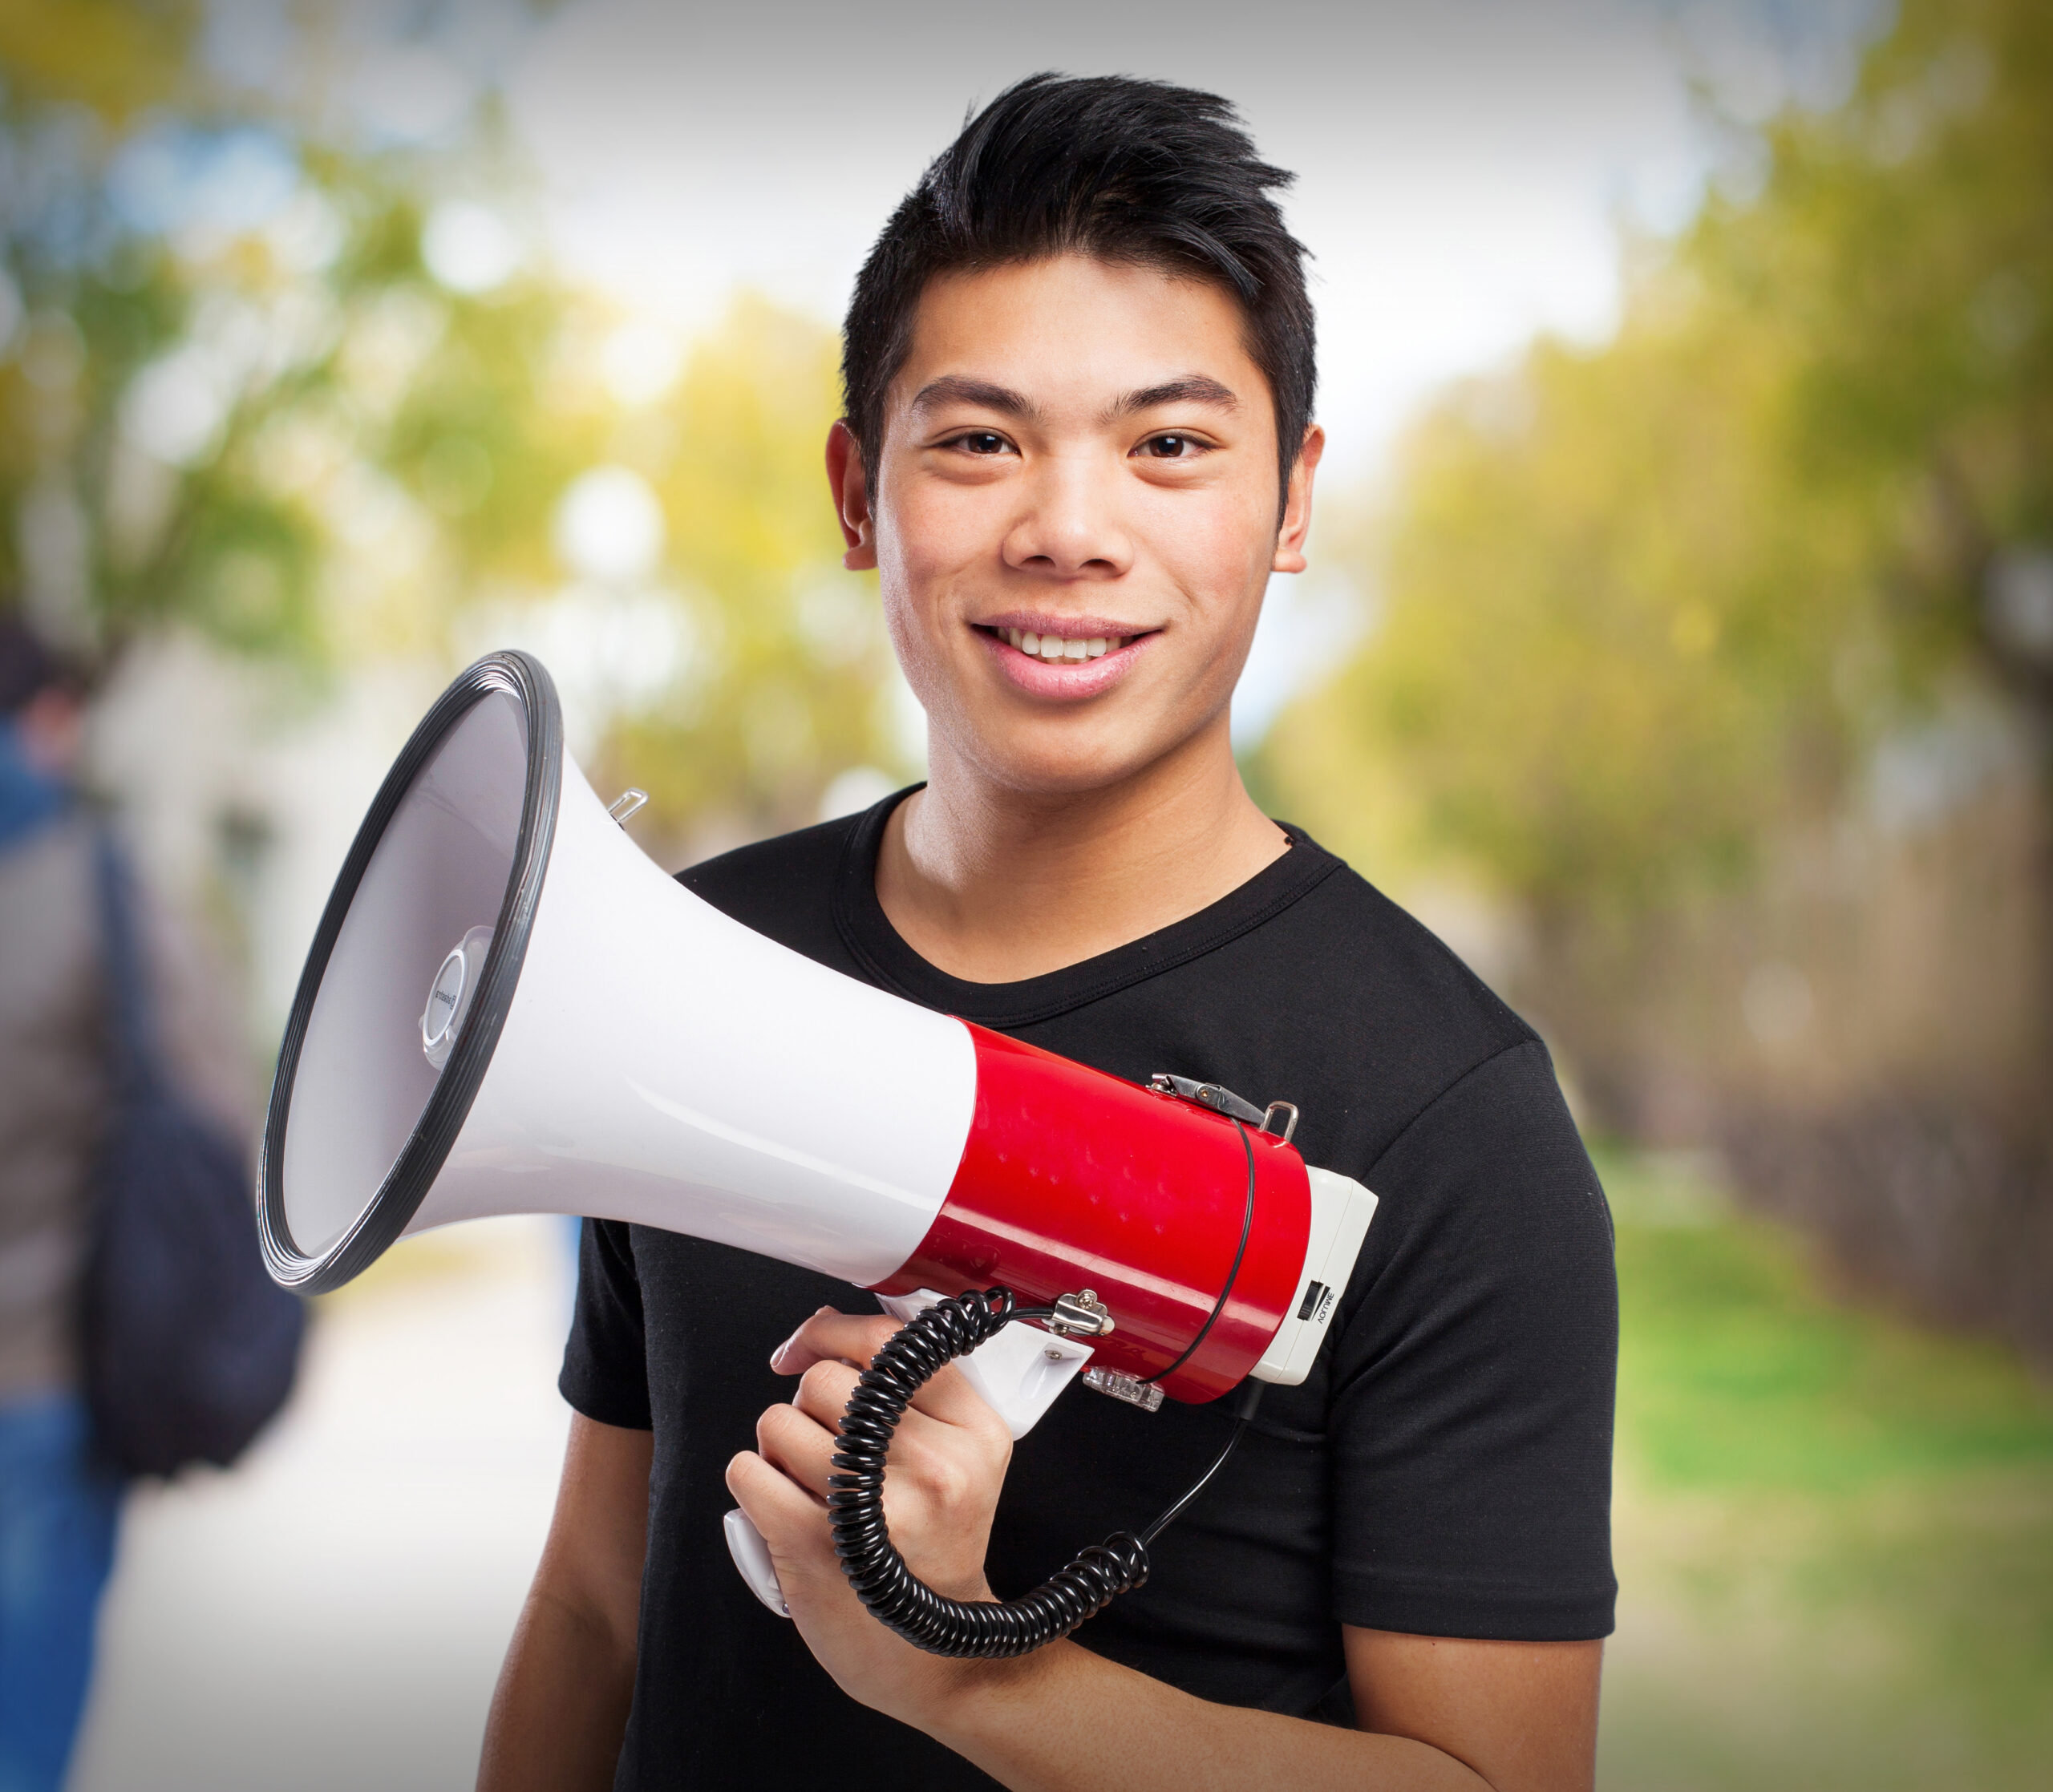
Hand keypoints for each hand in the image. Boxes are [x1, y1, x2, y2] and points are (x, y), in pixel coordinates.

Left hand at [725, 1307, 1023, 1723]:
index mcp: (975, 1433)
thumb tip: (823, 1329)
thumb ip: (908, 1393)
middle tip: (824, 1447)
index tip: (806, 1348)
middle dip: (807, 1406)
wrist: (936, 1657)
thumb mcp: (956, 1460)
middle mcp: (935, 1466)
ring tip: (807, 1482)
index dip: (830, 1333)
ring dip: (777, 1447)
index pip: (887, 1342)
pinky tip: (782, 1506)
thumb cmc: (933, 1551)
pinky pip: (749, 1471)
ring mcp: (876, 1507)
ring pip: (779, 1422)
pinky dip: (752, 1482)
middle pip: (825, 1381)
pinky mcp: (819, 1546)